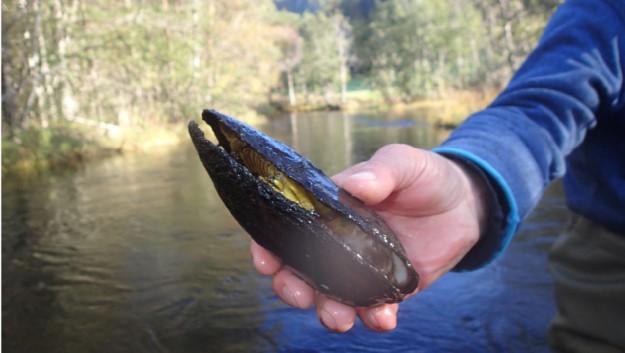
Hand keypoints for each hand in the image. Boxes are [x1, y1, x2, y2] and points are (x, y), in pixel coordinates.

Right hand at [250, 144, 487, 331]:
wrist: (464, 204)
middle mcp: (338, 243)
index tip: (267, 261)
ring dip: (329, 312)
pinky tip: (384, 318)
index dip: (269, 247)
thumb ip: (381, 171)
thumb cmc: (425, 176)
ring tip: (341, 318)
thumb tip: (354, 185)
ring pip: (332, 298)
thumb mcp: (404, 162)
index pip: (288, 229)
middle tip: (302, 295)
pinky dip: (374, 319)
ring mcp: (362, 269)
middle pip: (300, 272)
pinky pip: (374, 310)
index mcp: (330, 210)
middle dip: (292, 288)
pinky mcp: (389, 289)